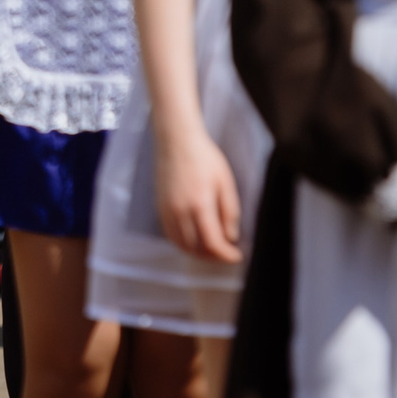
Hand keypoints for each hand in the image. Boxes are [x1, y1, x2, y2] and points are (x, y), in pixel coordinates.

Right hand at [155, 123, 243, 263]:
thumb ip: (230, 212)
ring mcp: (167, 211)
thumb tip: (231, 237)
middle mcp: (180, 212)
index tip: (237, 256)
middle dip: (214, 257)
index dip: (227, 255)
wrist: (176, 140)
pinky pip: (170, 235)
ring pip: (181, 245)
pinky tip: (195, 239)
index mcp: (200, 205)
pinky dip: (183, 243)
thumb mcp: (226, 183)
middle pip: (196, 248)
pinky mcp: (159, 207)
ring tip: (212, 250)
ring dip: (198, 253)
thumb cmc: (204, 157)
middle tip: (227, 254)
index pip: (213, 243)